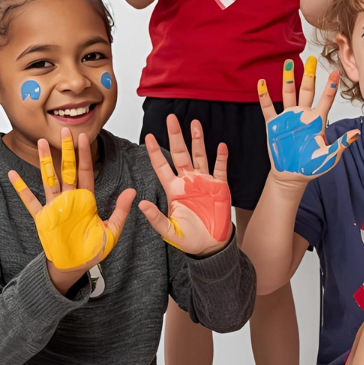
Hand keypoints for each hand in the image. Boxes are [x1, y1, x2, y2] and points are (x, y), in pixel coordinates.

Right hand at [9, 130, 135, 285]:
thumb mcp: (112, 230)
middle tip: (64, 131)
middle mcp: (70, 199)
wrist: (75, 266)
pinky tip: (13, 174)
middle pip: (67, 169)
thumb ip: (120, 210)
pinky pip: (29, 200)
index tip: (83, 138)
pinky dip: (21, 188)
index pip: (86, 172)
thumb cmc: (93, 250)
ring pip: (48, 178)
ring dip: (44, 161)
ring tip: (40, 143)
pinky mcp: (42, 217)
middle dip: (66, 151)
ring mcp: (54, 206)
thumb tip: (132, 191)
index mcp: (87, 200)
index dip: (85, 155)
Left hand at [140, 115, 232, 255]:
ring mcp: (204, 182)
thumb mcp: (169, 231)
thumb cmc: (189, 238)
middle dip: (176, 136)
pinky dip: (221, 157)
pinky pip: (221, 169)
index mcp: (174, 189)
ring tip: (195, 124)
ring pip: (200, 156)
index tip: (149, 136)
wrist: (211, 245)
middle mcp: (188, 181)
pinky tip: (221, 146)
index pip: (162, 166)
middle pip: (180, 154)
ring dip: (197, 140)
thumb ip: (156, 218)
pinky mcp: (220, 187)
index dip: (155, 151)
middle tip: (171, 119)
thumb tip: (142, 205)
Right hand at [259, 56, 358, 184]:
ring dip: (288, 78)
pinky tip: (262, 82)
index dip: (330, 86)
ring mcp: (288, 118)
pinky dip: (264, 95)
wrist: (292, 176)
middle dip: (308, 74)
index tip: (335, 71)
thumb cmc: (311, 167)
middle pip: (306, 90)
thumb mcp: (329, 157)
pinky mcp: (274, 125)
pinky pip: (268, 107)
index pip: (326, 99)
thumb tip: (357, 133)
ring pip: (288, 93)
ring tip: (288, 63)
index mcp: (317, 120)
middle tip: (310, 58)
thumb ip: (342, 144)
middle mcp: (303, 115)